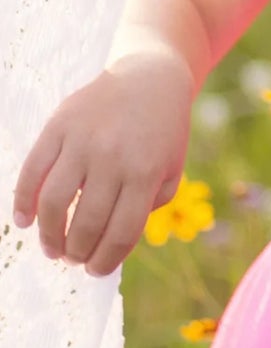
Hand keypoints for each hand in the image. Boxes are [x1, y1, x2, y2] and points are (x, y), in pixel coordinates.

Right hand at [12, 59, 193, 277]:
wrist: (150, 76)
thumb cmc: (163, 131)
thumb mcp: (171, 170)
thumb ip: (149, 207)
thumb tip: (113, 243)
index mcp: (145, 172)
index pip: (120, 233)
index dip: (105, 261)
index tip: (95, 271)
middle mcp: (112, 157)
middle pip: (85, 224)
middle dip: (77, 252)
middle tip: (74, 259)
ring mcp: (82, 140)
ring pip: (53, 203)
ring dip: (49, 236)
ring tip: (53, 248)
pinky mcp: (59, 125)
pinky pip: (32, 171)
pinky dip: (23, 202)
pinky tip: (24, 222)